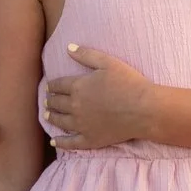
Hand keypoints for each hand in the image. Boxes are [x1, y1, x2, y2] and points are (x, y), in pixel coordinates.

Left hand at [43, 45, 157, 149]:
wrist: (143, 109)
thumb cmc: (128, 82)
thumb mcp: (108, 62)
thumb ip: (86, 55)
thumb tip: (68, 48)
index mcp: (78, 87)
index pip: (58, 85)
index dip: (52, 85)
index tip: (49, 86)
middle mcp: (75, 106)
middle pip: (57, 103)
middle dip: (50, 100)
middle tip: (47, 100)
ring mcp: (81, 125)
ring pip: (60, 121)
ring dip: (51, 117)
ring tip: (47, 115)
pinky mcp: (90, 139)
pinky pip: (71, 143)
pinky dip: (61, 142)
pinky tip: (55, 141)